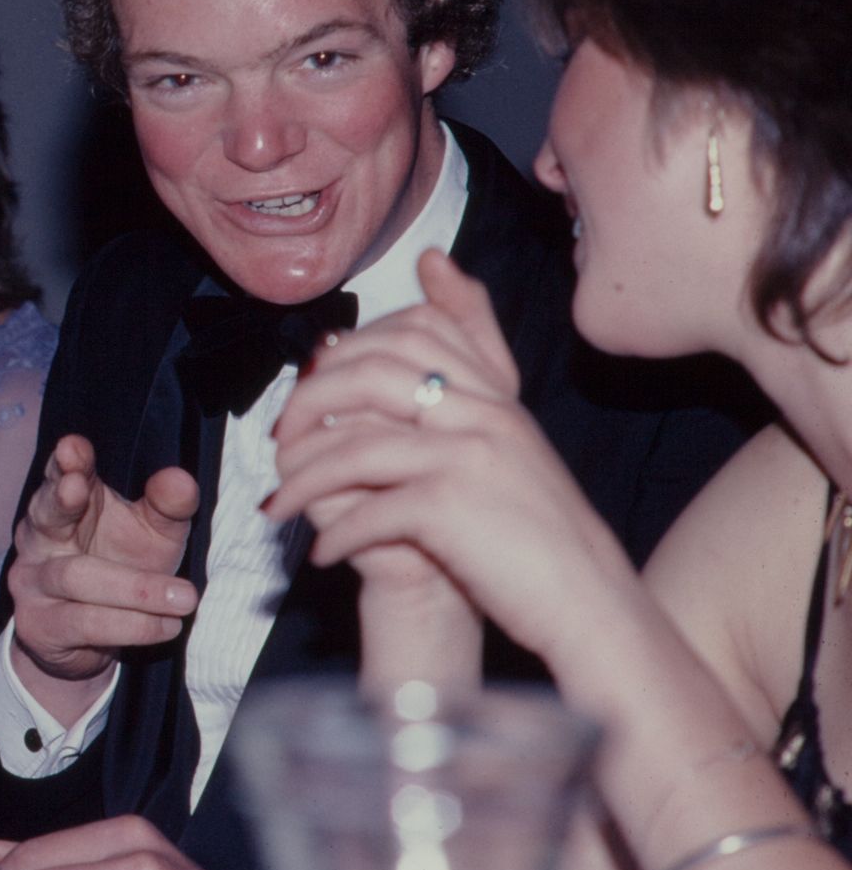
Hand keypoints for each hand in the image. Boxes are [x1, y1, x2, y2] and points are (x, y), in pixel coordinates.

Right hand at [7, 436, 200, 695]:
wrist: (87, 641)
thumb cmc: (123, 567)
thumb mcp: (154, 534)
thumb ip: (168, 506)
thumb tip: (180, 479)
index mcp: (68, 503)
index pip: (61, 474)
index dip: (66, 462)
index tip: (74, 449)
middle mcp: (39, 537)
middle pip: (44, 514)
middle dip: (59, 500)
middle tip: (75, 487)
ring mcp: (32, 581)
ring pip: (74, 576)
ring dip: (134, 588)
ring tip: (184, 596)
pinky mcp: (38, 626)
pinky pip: (84, 622)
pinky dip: (132, 624)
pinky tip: (166, 625)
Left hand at [268, 251, 633, 662]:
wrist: (590, 601)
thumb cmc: (539, 531)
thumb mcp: (513, 442)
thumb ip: (470, 377)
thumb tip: (431, 268)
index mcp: (496, 397)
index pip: (416, 331)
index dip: (350, 349)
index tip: (313, 377)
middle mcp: (485, 415)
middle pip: (369, 375)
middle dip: (309, 403)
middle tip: (280, 437)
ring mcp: (468, 459)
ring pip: (354, 449)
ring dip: (303, 481)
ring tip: (279, 507)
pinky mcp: (451, 510)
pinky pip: (368, 511)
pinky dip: (337, 535)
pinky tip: (323, 553)